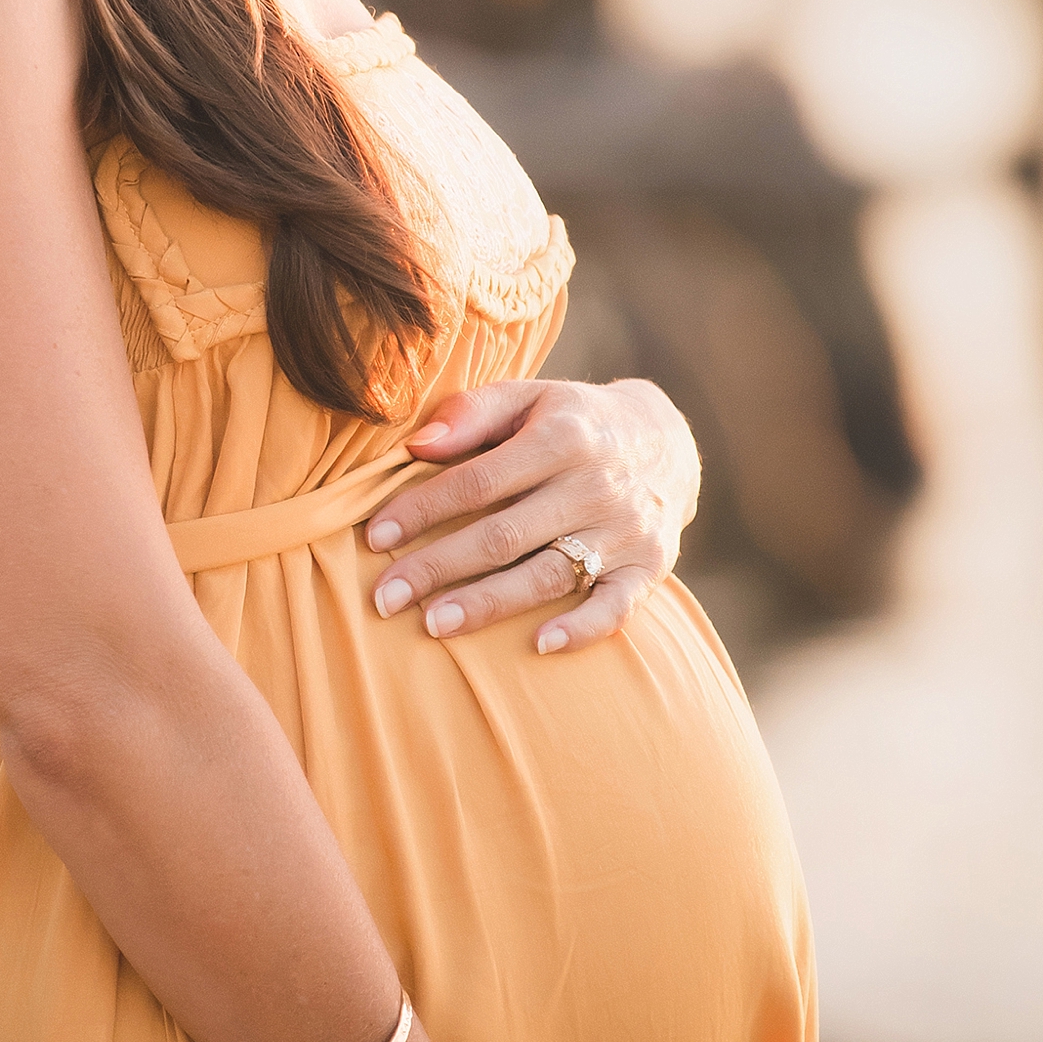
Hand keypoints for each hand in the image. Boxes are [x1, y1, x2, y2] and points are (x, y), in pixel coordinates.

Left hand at [365, 379, 697, 654]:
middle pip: (504, 535)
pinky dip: (582, 628)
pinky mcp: (649, 567)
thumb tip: (417, 446)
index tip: (375, 538)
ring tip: (433, 624)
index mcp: (560, 437)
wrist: (667, 441)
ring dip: (489, 603)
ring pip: (548, 574)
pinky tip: (541, 645)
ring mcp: (623, 530)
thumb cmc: (574, 421)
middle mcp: (594, 484)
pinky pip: (616, 606)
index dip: (422, 510)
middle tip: (384, 599)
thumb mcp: (530, 396)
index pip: (477, 480)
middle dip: (438, 567)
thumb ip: (472, 412)